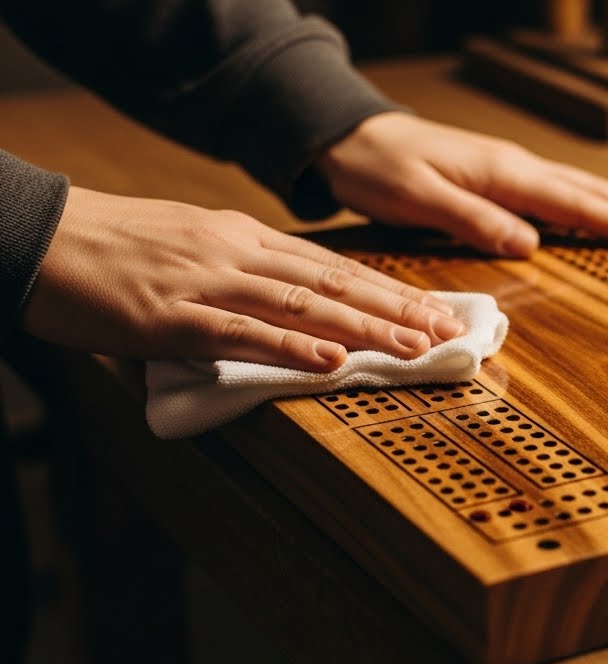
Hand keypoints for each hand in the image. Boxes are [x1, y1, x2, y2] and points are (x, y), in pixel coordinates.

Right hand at [23, 187, 464, 370]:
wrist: (38, 236)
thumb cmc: (116, 247)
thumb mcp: (194, 245)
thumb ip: (246, 274)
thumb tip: (297, 311)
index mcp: (245, 238)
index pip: (335, 268)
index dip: (391, 291)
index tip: (436, 311)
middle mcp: (238, 254)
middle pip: (334, 284)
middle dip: (398, 310)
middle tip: (448, 333)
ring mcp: (207, 283)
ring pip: (303, 307)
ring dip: (365, 329)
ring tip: (414, 348)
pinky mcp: (172, 317)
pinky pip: (243, 334)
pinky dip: (293, 349)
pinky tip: (333, 363)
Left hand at [316, 112, 607, 257]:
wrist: (350, 137)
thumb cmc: (378, 170)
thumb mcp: (419, 200)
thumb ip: (475, 220)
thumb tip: (531, 245)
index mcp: (506, 174)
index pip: (578, 204)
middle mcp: (518, 168)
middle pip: (595, 193)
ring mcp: (512, 170)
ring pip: (584, 189)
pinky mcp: (501, 177)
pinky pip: (562, 193)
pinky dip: (595, 205)